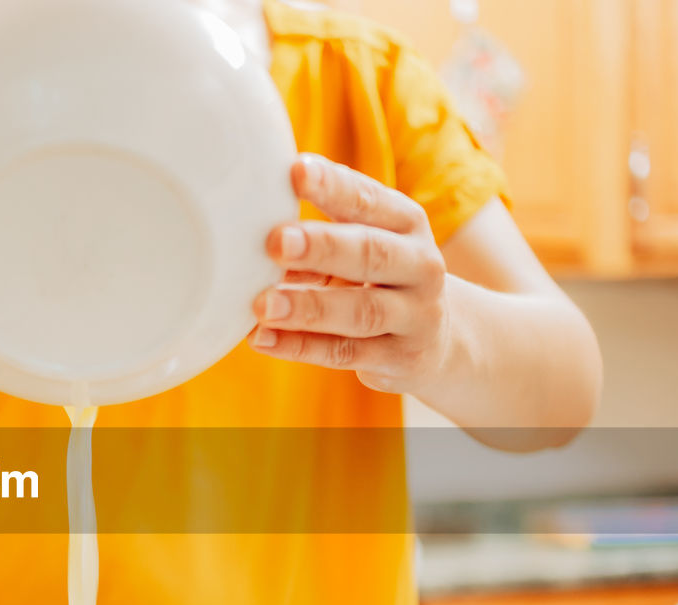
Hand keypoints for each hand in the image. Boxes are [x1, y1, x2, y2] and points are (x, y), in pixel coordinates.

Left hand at [251, 154, 450, 394]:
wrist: (436, 338)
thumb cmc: (377, 278)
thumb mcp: (358, 247)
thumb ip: (313, 238)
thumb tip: (242, 236)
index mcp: (405, 223)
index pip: (370, 200)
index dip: (333, 186)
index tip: (295, 171)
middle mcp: (419, 265)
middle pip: (371, 253)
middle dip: (322, 246)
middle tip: (276, 242)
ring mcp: (415, 315)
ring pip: (361, 311)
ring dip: (308, 308)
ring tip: (262, 305)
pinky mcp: (400, 359)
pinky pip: (344, 354)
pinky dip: (300, 347)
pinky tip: (262, 339)